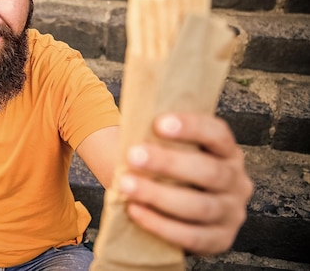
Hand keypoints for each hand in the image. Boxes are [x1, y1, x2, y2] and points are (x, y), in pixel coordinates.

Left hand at [118, 113, 253, 254]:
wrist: (174, 206)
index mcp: (228, 152)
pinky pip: (192, 236)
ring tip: (126, 185)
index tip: (158, 123)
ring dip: (160, 196)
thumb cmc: (169, 170)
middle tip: (133, 156)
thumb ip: (161, 140)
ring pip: (201, 206)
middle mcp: (237, 182)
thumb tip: (134, 127)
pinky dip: (160, 224)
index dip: (191, 127)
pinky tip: (135, 210)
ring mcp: (231, 213)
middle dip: (169, 163)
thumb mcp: (173, 150)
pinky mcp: (220, 241)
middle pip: (210, 171)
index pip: (217, 134)